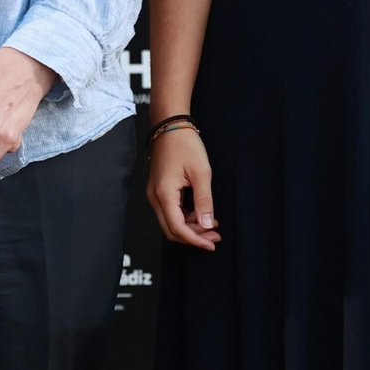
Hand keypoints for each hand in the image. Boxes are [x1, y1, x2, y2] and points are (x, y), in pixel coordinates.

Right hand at [147, 125, 219, 250]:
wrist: (170, 125)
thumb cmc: (185, 144)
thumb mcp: (201, 173)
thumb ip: (204, 201)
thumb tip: (206, 224)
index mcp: (164, 193)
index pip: (177, 228)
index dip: (195, 239)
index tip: (211, 243)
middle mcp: (155, 197)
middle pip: (171, 229)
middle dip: (193, 237)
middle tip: (214, 237)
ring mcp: (154, 194)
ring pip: (170, 222)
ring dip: (190, 228)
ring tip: (212, 225)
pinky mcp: (158, 190)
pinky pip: (170, 212)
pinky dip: (185, 217)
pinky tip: (201, 214)